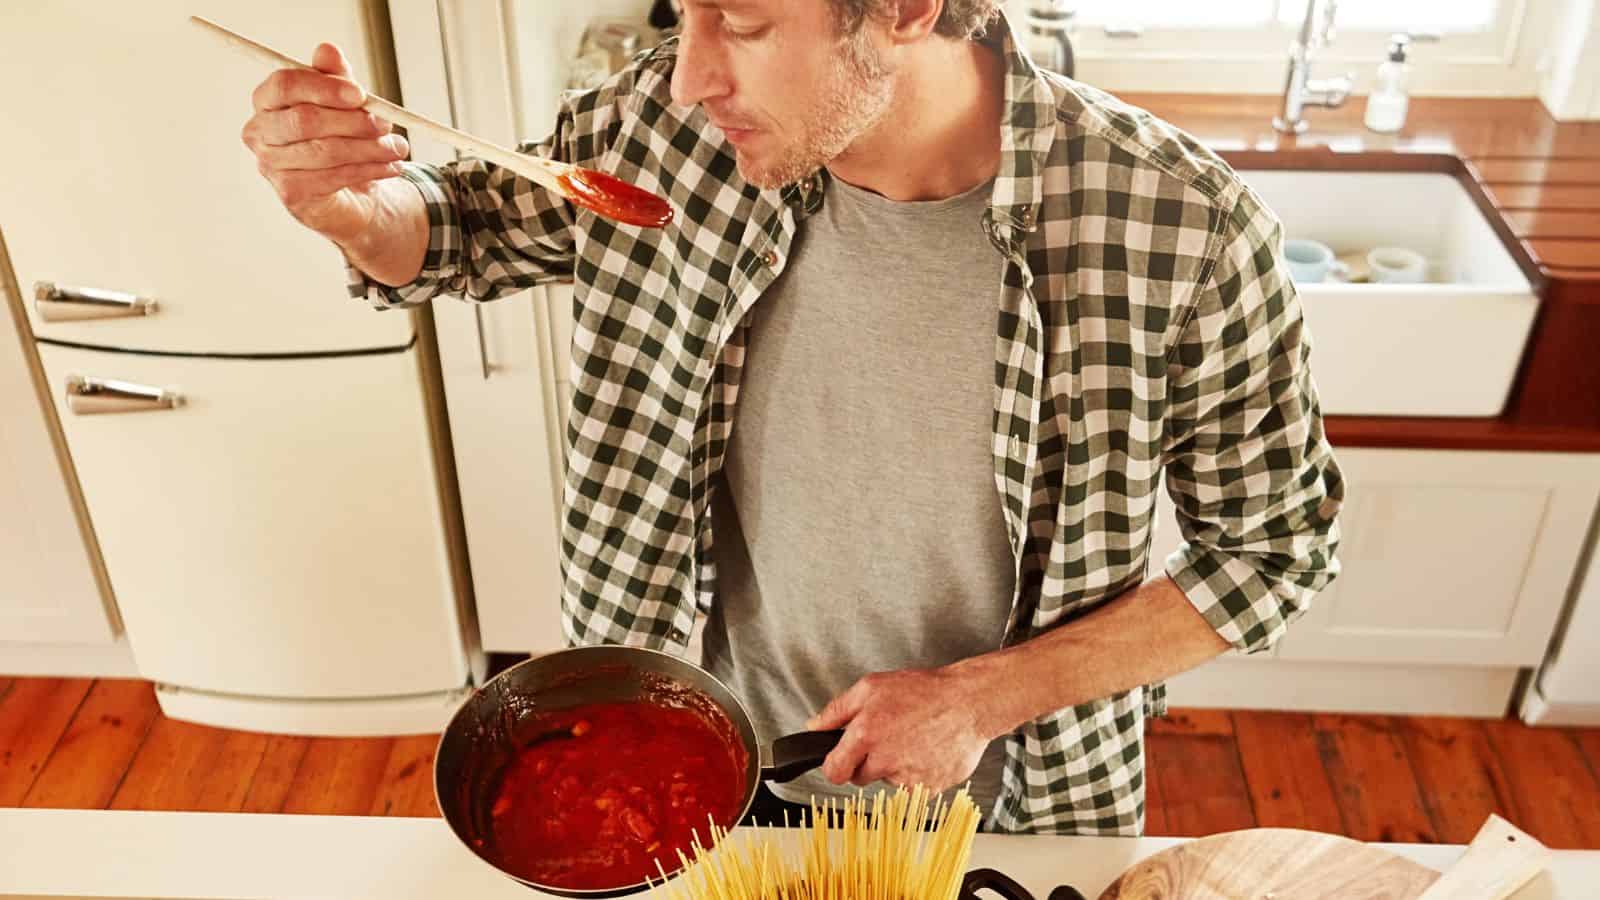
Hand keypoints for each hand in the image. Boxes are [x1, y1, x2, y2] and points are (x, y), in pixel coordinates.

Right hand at [240, 43, 408, 245]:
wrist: (350, 192)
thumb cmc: (341, 138)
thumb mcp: (343, 102)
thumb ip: (335, 77)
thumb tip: (327, 49)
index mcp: (266, 101)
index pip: (285, 85)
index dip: (324, 87)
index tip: (360, 94)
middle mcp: (260, 133)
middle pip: (304, 120)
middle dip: (352, 121)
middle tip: (385, 123)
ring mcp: (271, 165)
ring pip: (324, 151)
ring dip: (369, 148)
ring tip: (398, 147)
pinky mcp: (291, 193)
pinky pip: (334, 177)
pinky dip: (369, 170)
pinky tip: (391, 167)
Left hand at [805, 667, 991, 792]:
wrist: (970, 702)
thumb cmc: (924, 691)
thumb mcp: (872, 686)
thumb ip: (837, 709)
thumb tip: (814, 726)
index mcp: (866, 735)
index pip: (834, 772)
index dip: (836, 765)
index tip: (842, 759)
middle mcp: (885, 760)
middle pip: (860, 778)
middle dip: (867, 762)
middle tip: (886, 738)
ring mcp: (908, 778)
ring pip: (887, 782)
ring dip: (893, 767)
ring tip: (911, 739)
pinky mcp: (929, 789)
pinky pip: (912, 789)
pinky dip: (916, 774)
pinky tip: (926, 751)